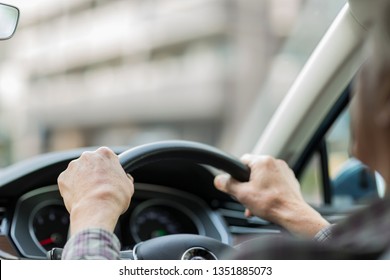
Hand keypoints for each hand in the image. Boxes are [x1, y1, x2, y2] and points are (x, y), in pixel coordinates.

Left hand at [58, 147, 133, 234]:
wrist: (96, 209)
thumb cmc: (114, 197)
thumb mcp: (128, 186)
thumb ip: (125, 178)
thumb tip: (125, 179)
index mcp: (105, 154)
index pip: (107, 158)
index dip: (109, 169)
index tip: (110, 177)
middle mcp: (88, 156)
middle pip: (91, 163)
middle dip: (94, 172)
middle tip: (100, 187)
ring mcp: (73, 166)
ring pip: (78, 171)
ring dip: (82, 180)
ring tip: (90, 195)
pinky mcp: (63, 178)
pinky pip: (68, 182)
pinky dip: (72, 188)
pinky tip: (80, 198)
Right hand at [214, 154, 328, 237]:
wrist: (293, 214)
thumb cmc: (271, 204)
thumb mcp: (242, 194)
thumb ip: (228, 185)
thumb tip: (218, 180)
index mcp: (262, 161)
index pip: (242, 160)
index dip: (236, 173)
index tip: (235, 183)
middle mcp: (275, 162)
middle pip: (253, 170)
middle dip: (247, 185)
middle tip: (245, 197)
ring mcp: (284, 171)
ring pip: (264, 178)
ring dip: (257, 189)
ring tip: (256, 204)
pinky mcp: (290, 180)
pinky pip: (274, 182)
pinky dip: (268, 191)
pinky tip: (266, 203)